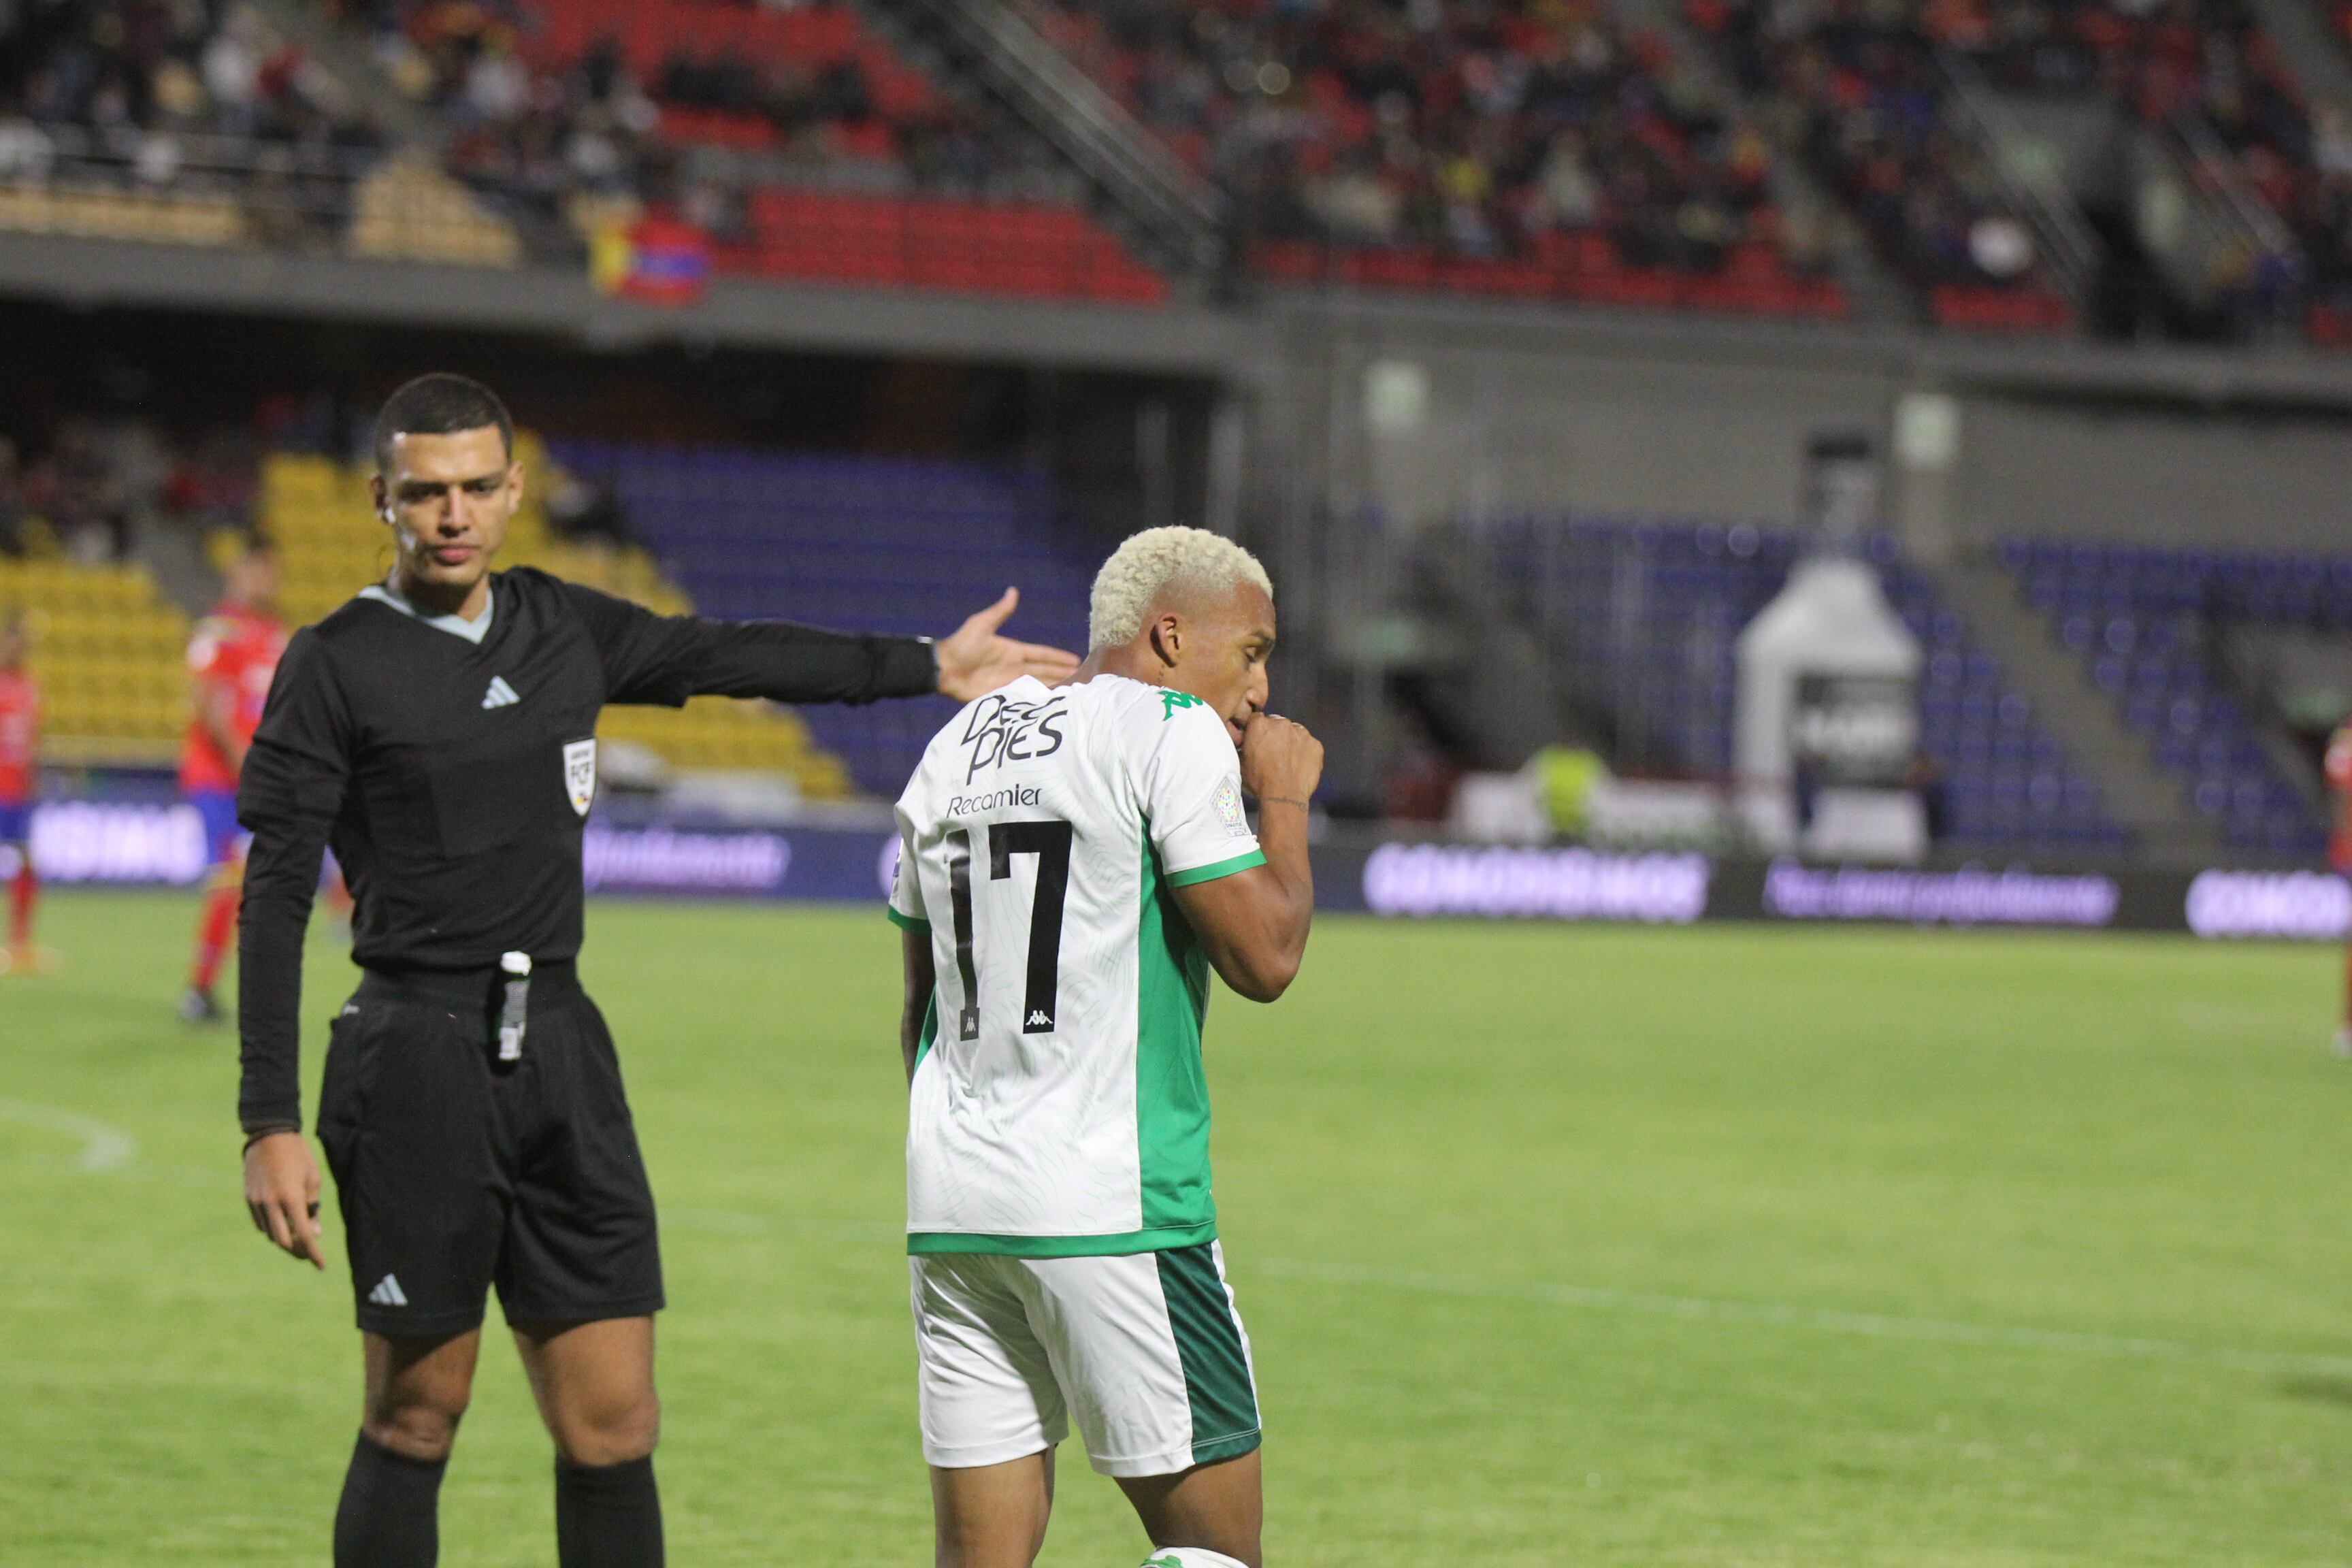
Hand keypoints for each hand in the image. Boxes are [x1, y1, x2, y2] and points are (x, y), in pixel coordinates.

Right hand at [244, 1131, 325, 1269]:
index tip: (321, 1265)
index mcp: (291, 1197)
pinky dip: (272, 1228)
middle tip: (309, 1254)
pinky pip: (260, 1223)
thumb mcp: (313, 1179)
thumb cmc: (298, 1156)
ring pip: (270, 1233)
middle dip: (297, 1251)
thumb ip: (312, 1208)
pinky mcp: (248, 1199)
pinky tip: (283, 1224)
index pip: (304, 1234)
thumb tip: (314, 1234)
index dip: (313, 1253)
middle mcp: (271, 1203)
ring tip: (299, 1237)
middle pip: (283, 1241)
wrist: (269, 1136)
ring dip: (285, 1239)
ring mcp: (257, 1202)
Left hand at [935, 588, 1080, 702]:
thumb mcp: (981, 624)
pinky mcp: (1002, 696)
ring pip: (1039, 685)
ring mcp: (1010, 683)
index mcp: (1013, 651)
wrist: (943, 669)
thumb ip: (1000, 612)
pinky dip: (1039, 701)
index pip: (1042, 654)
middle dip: (1064, 674)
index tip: (1076, 659)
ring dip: (1056, 688)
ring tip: (1074, 691)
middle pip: (1046, 671)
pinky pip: (1025, 699)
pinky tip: (1052, 704)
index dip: (1058, 657)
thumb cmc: (961, 645)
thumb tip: (1013, 591)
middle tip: (1084, 677)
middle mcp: (1015, 668)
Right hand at [1239, 713, 1322, 806]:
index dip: (1257, 731)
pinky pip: (1309, 745)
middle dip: (1275, 735)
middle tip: (1272, 754)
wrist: (1284, 796)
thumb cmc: (1259, 782)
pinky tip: (1298, 767)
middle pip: (1277, 724)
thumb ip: (1242, 747)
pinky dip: (1305, 753)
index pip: (1257, 719)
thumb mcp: (1240, 763)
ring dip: (1291, 743)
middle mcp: (1281, 724)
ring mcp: (1301, 733)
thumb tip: (1242, 745)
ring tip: (1286, 763)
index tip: (1258, 742)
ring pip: (1295, 733)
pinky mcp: (1316, 745)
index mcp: (1260, 725)